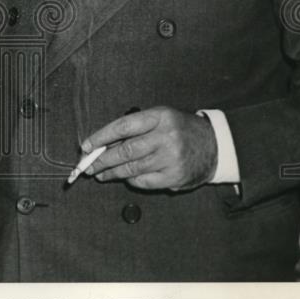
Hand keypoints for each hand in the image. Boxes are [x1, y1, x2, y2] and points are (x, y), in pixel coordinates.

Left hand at [80, 106, 216, 190]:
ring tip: (100, 174)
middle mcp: (166, 137)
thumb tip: (103, 144)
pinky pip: (144, 181)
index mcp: (159, 117)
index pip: (123, 126)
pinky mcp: (175, 177)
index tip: (85, 146)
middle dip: (102, 160)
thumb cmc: (179, 129)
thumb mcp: (160, 118)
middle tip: (88, 165)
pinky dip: (131, 180)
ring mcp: (171, 158)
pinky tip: (125, 178)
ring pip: (132, 168)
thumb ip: (135, 128)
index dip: (101, 137)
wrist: (213, 145)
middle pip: (125, 151)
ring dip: (111, 173)